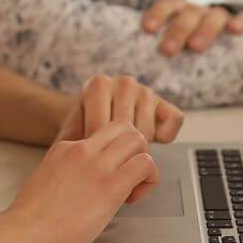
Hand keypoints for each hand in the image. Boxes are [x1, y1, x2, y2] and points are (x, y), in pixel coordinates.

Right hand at [8, 121, 157, 242]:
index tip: (108, 174)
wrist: (25, 233)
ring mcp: (97, 165)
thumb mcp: (46, 179)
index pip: (102, 133)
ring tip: (132, 186)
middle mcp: (82, 149)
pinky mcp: (110, 185)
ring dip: (143, 161)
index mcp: (65, 147)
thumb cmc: (32, 218)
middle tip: (128, 174)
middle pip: (124, 126)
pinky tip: (132, 198)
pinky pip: (146, 165)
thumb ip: (66, 172)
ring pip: (139, 140)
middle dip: (134, 148)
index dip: (112, 153)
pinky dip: (148, 179)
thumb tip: (81, 183)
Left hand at [54, 73, 184, 150]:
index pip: (101, 127)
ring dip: (140, 149)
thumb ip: (71, 138)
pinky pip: (172, 124)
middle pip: (127, 131)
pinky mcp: (166, 104)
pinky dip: (164, 137)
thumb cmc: (87, 128)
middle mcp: (124, 83)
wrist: (102, 120)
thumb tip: (71, 150)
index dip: (98, 150)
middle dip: (119, 152)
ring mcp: (146, 91)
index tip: (95, 157)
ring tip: (126, 151)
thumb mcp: (73, 132)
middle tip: (112, 159)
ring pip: (148, 132)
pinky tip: (150, 140)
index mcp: (98, 84)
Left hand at [141, 0, 242, 56]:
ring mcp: (220, 17)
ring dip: (204, 29)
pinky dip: (239, 23)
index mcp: (179, 12)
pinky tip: (235, 30)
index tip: (147, 29)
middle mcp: (198, 12)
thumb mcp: (175, 47)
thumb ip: (158, 57)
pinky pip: (242, 21)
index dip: (156, 14)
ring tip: (195, 48)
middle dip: (177, 31)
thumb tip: (137, 82)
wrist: (229, 47)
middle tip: (167, 50)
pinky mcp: (240, 25)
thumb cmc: (190, 49)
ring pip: (214, 16)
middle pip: (187, 14)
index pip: (167, 5)